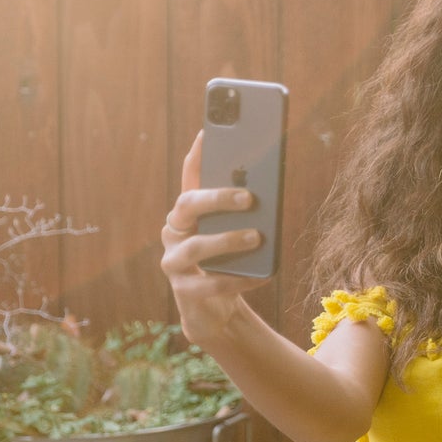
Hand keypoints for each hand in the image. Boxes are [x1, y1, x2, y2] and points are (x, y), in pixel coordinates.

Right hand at [161, 131, 270, 339]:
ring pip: (196, 247)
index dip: (198, 155)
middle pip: (188, 205)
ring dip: (228, 240)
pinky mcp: (184, 291)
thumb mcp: (238, 232)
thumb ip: (246, 213)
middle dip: (217, 197)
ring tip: (257, 237)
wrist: (216, 309)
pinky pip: (210, 284)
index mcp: (189, 212)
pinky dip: (239, 279)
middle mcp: (175, 232)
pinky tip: (262, 274)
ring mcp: (174, 262)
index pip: (190, 176)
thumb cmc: (230, 261)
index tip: (209, 132)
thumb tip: (268, 189)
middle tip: (249, 197)